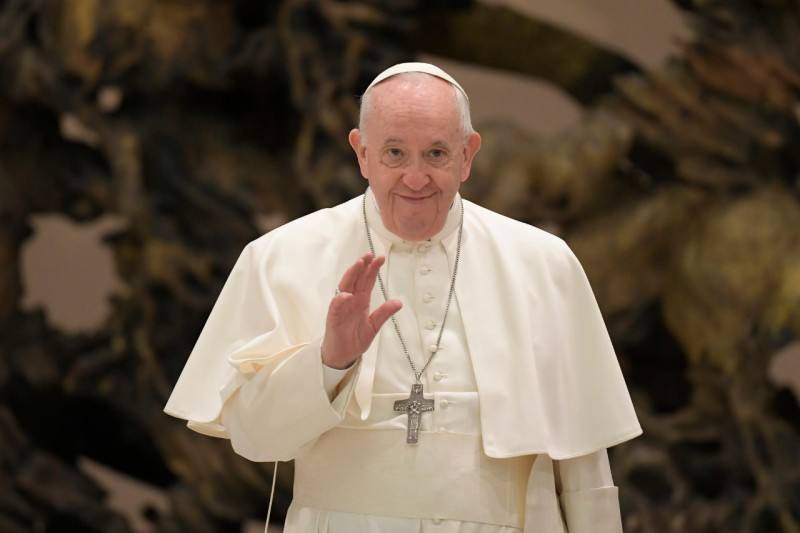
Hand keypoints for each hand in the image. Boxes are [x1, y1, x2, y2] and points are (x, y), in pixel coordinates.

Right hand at [321, 254, 401, 368]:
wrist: (343, 355)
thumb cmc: (355, 339)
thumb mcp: (374, 326)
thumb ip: (384, 313)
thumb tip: (399, 302)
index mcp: (361, 300)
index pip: (367, 280)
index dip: (373, 269)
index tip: (380, 258)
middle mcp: (351, 300)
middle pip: (356, 279)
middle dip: (362, 266)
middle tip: (369, 255)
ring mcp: (341, 307)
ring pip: (345, 287)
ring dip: (351, 275)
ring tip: (358, 265)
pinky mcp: (333, 318)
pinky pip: (336, 306)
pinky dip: (340, 300)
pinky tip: (347, 295)